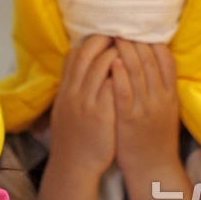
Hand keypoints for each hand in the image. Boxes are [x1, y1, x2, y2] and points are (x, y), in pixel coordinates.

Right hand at [49, 35, 117, 175]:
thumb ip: (72, 88)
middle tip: (121, 34)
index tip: (104, 37)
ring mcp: (86, 102)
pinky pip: (113, 86)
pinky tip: (136, 69)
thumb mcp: (64, 109)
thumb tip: (78, 70)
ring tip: (131, 47)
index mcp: (65, 90)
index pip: (73, 56)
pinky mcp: (101, 114)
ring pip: (100, 66)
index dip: (89, 43)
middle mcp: (73, 92)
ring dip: (117, 53)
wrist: (73, 165)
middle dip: (104, 40)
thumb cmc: (72, 137)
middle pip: (86, 55)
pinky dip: (123, 74)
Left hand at [111, 39, 179, 174]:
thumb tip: (152, 59)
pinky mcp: (130, 119)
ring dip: (126, 51)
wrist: (153, 167)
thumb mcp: (166, 109)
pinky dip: (120, 75)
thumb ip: (160, 86)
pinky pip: (125, 92)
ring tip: (115, 36)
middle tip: (122, 25)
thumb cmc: (154, 136)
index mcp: (170, 94)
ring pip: (138, 72)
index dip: (152, 41)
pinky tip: (112, 62)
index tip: (139, 28)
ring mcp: (146, 108)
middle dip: (136, 40)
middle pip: (150, 61)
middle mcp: (161, 98)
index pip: (165, 59)